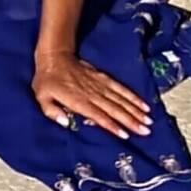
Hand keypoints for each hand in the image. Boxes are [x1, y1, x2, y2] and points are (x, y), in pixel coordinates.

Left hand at [32, 50, 151, 138]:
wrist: (54, 56)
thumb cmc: (47, 80)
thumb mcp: (41, 96)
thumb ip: (51, 111)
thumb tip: (65, 122)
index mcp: (77, 100)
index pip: (98, 115)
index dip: (112, 125)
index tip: (125, 135)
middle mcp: (91, 93)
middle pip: (114, 109)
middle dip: (131, 120)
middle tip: (146, 131)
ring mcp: (99, 84)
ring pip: (120, 99)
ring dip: (135, 110)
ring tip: (148, 121)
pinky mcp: (103, 78)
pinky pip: (120, 88)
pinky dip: (132, 96)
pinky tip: (143, 104)